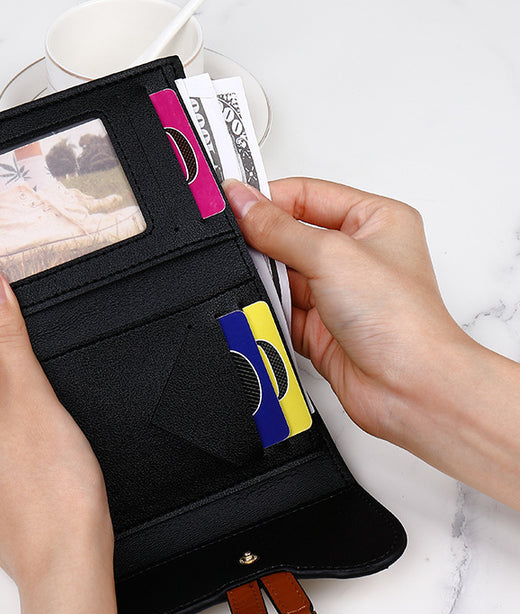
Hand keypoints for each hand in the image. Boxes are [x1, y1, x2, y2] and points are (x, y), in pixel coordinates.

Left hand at [0, 263, 137, 613]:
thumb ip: (5, 332)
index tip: (37, 373)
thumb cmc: (51, 492)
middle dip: (12, 377)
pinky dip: (8, 432)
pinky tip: (33, 458)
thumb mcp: (31, 395)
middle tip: (42, 416)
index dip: (12, 346)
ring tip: (40, 441)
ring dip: (13, 405)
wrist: (63, 560)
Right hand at [224, 177, 461, 443]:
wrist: (408, 387)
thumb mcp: (331, 255)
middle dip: (266, 245)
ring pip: (283, 276)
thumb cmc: (402, 321)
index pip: (308, 194)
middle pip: (291, 235)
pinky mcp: (320, 327)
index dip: (270, 198)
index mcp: (374, 220)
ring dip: (269, 283)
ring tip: (266, 287)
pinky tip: (269, 312)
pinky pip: (281, 310)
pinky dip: (270, 311)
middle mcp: (357, 255)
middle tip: (243, 247)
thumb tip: (244, 202)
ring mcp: (337, 293)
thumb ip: (278, 229)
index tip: (235, 203)